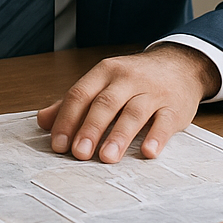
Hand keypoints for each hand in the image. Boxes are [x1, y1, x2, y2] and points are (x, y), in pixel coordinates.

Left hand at [36, 44, 219, 162]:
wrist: (180, 66)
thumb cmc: (135, 80)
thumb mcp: (103, 83)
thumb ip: (75, 102)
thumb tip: (43, 120)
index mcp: (105, 72)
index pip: (81, 94)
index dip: (67, 119)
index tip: (58, 144)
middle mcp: (127, 79)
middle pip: (105, 103)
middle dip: (90, 128)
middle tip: (79, 153)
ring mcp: (152, 92)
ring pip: (133, 112)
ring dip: (119, 135)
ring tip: (107, 157)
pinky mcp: (174, 107)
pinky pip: (165, 121)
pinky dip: (157, 136)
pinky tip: (148, 152)